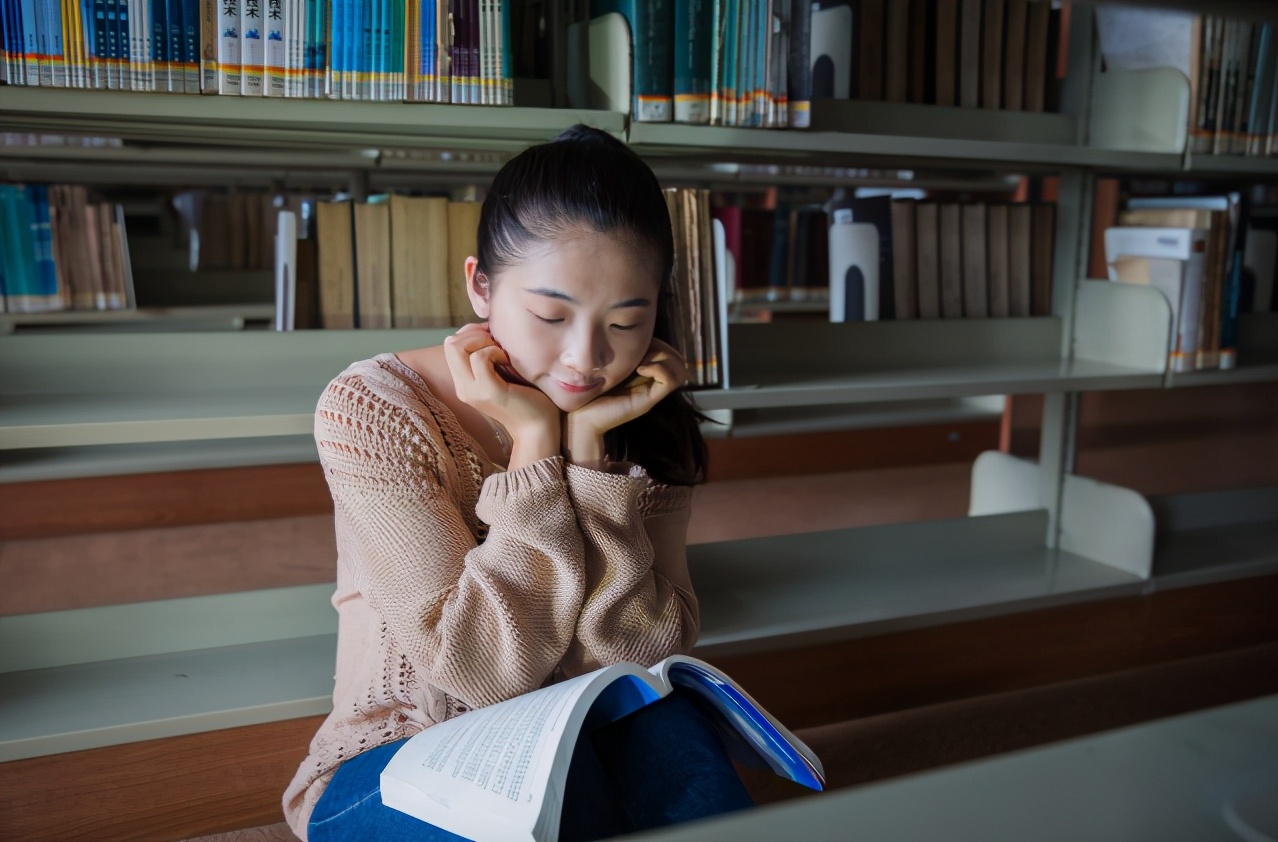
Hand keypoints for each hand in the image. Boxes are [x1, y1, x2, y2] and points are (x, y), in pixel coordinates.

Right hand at [443, 323, 560, 466]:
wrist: (538, 429)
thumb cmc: (528, 398)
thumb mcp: (503, 373)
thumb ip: (490, 356)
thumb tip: (489, 328)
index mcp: (464, 382)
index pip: (451, 344)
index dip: (472, 333)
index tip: (493, 338)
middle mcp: (463, 387)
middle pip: (450, 343)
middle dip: (474, 334)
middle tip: (496, 344)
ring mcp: (472, 391)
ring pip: (457, 347)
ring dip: (483, 341)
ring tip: (501, 353)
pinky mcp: (488, 392)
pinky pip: (479, 358)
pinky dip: (494, 351)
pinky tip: (507, 361)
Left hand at [564, 339, 687, 467]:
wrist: (580, 416)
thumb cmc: (589, 390)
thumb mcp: (610, 365)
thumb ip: (625, 354)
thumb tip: (637, 334)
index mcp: (645, 374)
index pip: (671, 353)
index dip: (661, 343)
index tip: (639, 343)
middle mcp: (652, 383)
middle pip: (679, 360)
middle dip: (664, 348)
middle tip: (642, 353)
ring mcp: (652, 393)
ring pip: (680, 370)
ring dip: (663, 358)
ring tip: (642, 362)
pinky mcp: (648, 401)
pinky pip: (670, 380)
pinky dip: (659, 368)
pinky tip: (640, 369)